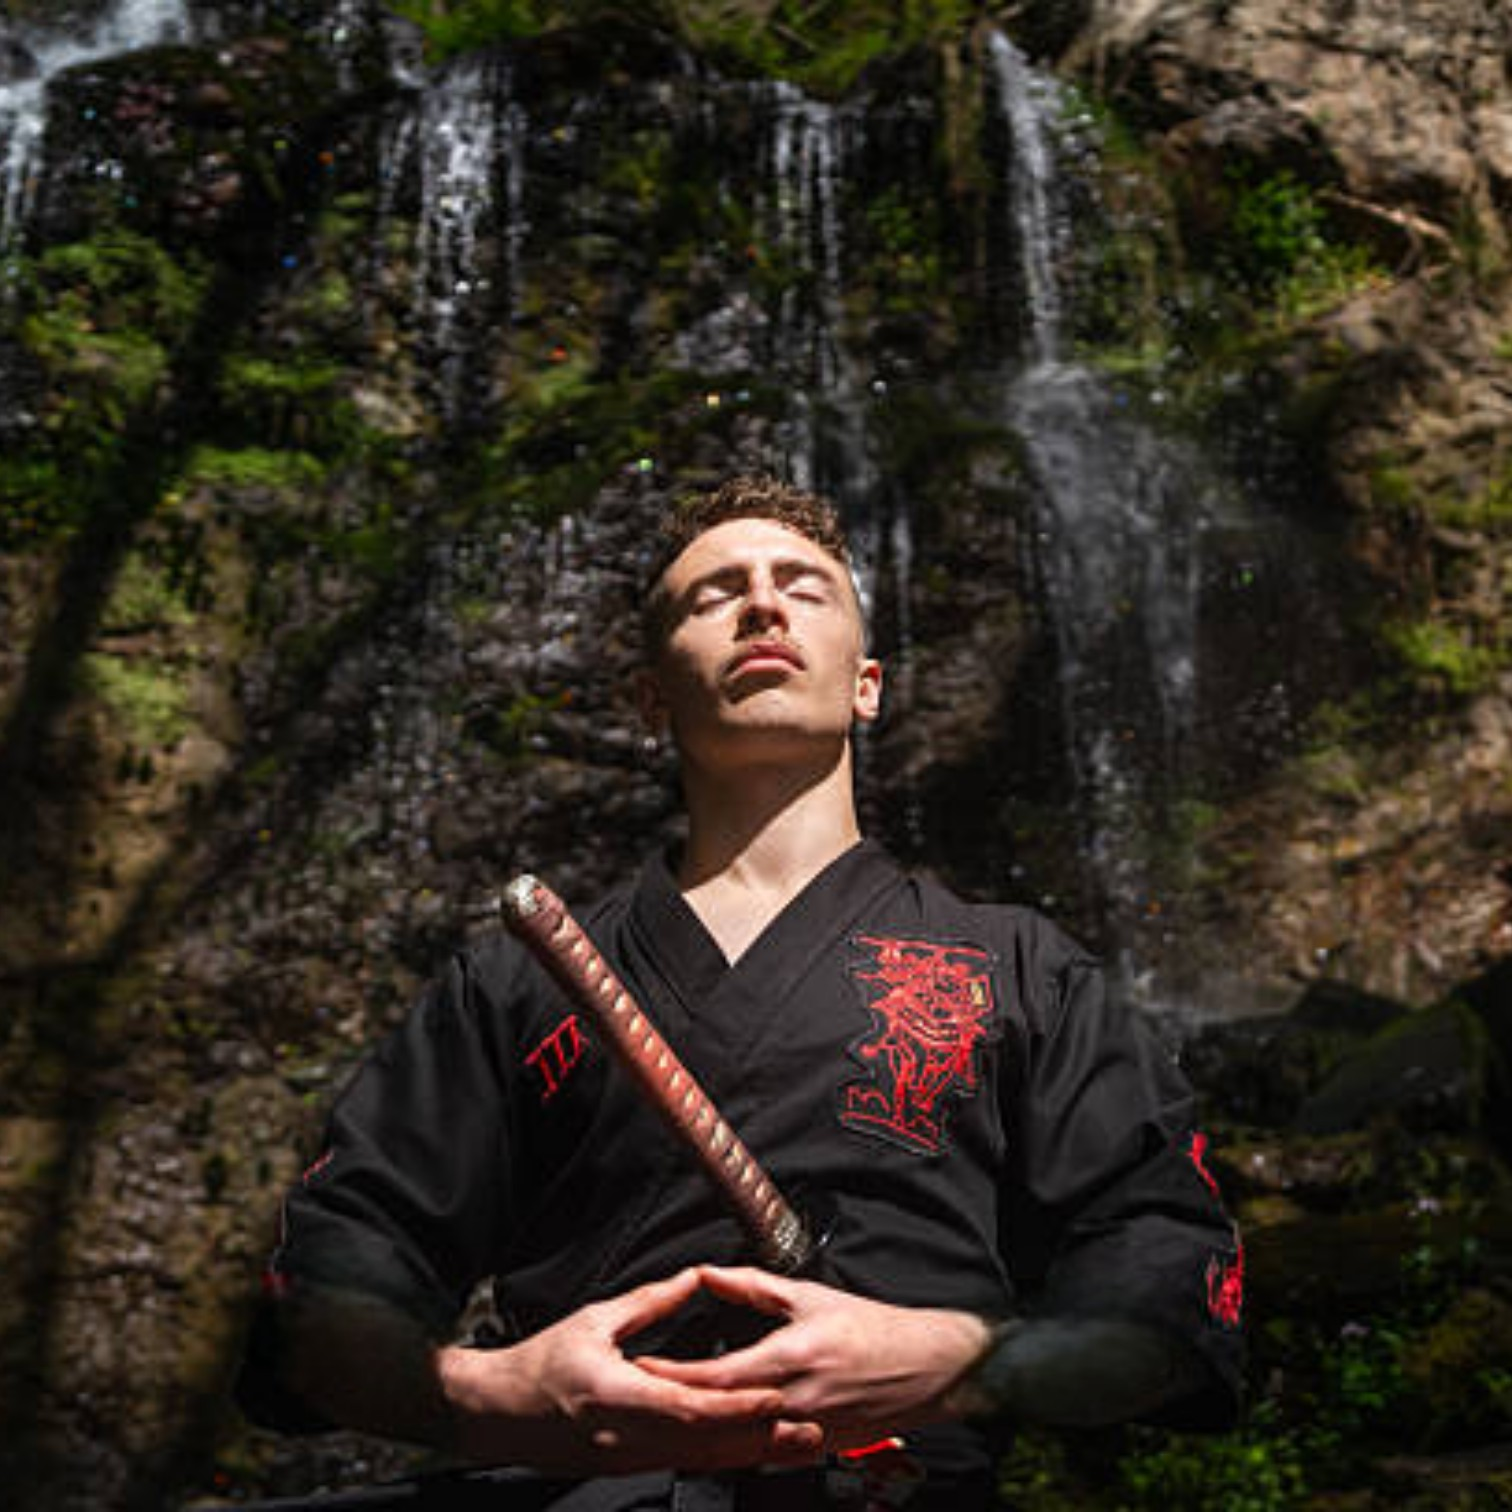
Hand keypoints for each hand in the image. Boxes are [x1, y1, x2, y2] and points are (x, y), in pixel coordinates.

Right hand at [436, 1267, 824, 1473]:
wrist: (495, 1414)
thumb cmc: (540, 1363)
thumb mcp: (595, 1320)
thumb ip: (650, 1303)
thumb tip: (693, 1278)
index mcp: (617, 1396)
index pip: (689, 1409)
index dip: (736, 1407)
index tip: (773, 1396)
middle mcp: (626, 1438)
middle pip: (705, 1446)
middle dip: (760, 1440)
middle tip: (808, 1431)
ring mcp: (626, 1459)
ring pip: (699, 1462)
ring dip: (747, 1454)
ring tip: (793, 1446)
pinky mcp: (625, 1467)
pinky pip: (681, 1465)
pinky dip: (719, 1458)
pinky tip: (746, 1452)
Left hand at [636, 1266, 994, 1452]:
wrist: (927, 1368)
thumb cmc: (871, 1328)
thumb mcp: (809, 1296)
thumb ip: (752, 1286)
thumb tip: (707, 1275)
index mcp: (791, 1358)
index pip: (718, 1375)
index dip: (676, 1375)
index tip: (643, 1368)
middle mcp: (794, 1402)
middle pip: (720, 1416)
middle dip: (676, 1412)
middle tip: (635, 1405)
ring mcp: (805, 1433)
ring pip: (739, 1445)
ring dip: (699, 1439)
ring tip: (661, 1431)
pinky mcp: (817, 1452)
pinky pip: (765, 1457)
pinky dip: (734, 1451)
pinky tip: (710, 1447)